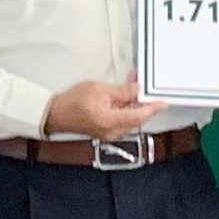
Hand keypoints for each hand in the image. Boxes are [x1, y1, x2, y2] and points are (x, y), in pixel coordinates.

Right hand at [45, 74, 166, 140]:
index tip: (163, 102)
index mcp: (112, 122)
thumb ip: (122, 91)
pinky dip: (126, 107)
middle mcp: (113, 131)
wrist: (55, 114)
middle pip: (137, 117)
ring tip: (133, 86)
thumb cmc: (71, 103)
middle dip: (143, 102)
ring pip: (130, 118)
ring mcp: (109, 132)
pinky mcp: (106, 130)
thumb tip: (137, 90)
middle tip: (146, 87)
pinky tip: (124, 96)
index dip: (154, 107)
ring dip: (134, 103)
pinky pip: (122, 119)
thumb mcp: (100, 89)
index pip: (141, 115)